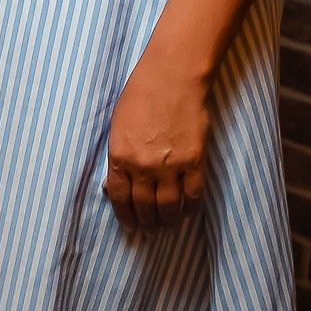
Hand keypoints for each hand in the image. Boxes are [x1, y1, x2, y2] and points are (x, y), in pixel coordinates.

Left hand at [104, 49, 208, 233]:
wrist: (172, 77)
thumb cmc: (140, 95)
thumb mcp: (117, 126)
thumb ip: (117, 156)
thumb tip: (116, 184)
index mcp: (119, 156)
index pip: (119, 198)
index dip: (125, 217)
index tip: (130, 227)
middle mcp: (143, 166)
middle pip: (144, 207)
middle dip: (146, 224)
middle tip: (150, 233)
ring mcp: (170, 166)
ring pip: (168, 207)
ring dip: (167, 221)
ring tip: (168, 226)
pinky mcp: (194, 161)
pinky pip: (193, 194)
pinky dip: (190, 208)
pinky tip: (187, 211)